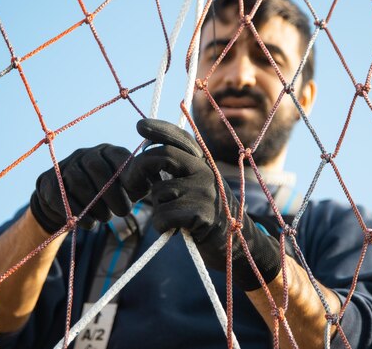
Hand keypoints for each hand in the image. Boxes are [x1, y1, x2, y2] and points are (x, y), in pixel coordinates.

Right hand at [30, 144, 133, 233]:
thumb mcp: (124, 188)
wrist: (69, 207)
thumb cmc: (105, 196)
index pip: (119, 156)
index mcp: (107, 152)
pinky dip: (77, 212)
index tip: (135, 195)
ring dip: (95, 204)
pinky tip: (89, 223)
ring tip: (105, 218)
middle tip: (123, 212)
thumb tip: (156, 180)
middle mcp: (85, 154)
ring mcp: (65, 166)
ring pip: (78, 182)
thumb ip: (139, 184)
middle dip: (112, 193)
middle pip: (97, 168)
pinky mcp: (48, 181)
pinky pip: (60, 195)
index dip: (128, 176)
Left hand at [124, 119, 281, 290]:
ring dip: (158, 209)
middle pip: (162, 156)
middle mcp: (206, 171)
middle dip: (138, 169)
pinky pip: (163, 215)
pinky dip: (162, 225)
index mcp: (204, 163)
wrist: (238, 244)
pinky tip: (176, 229)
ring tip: (176, 218)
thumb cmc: (208, 216)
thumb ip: (178, 173)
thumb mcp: (197, 188)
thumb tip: (144, 163)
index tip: (139, 127)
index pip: (180, 138)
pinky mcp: (201, 212)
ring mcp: (204, 190)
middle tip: (133, 187)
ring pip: (158, 193)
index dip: (159, 129)